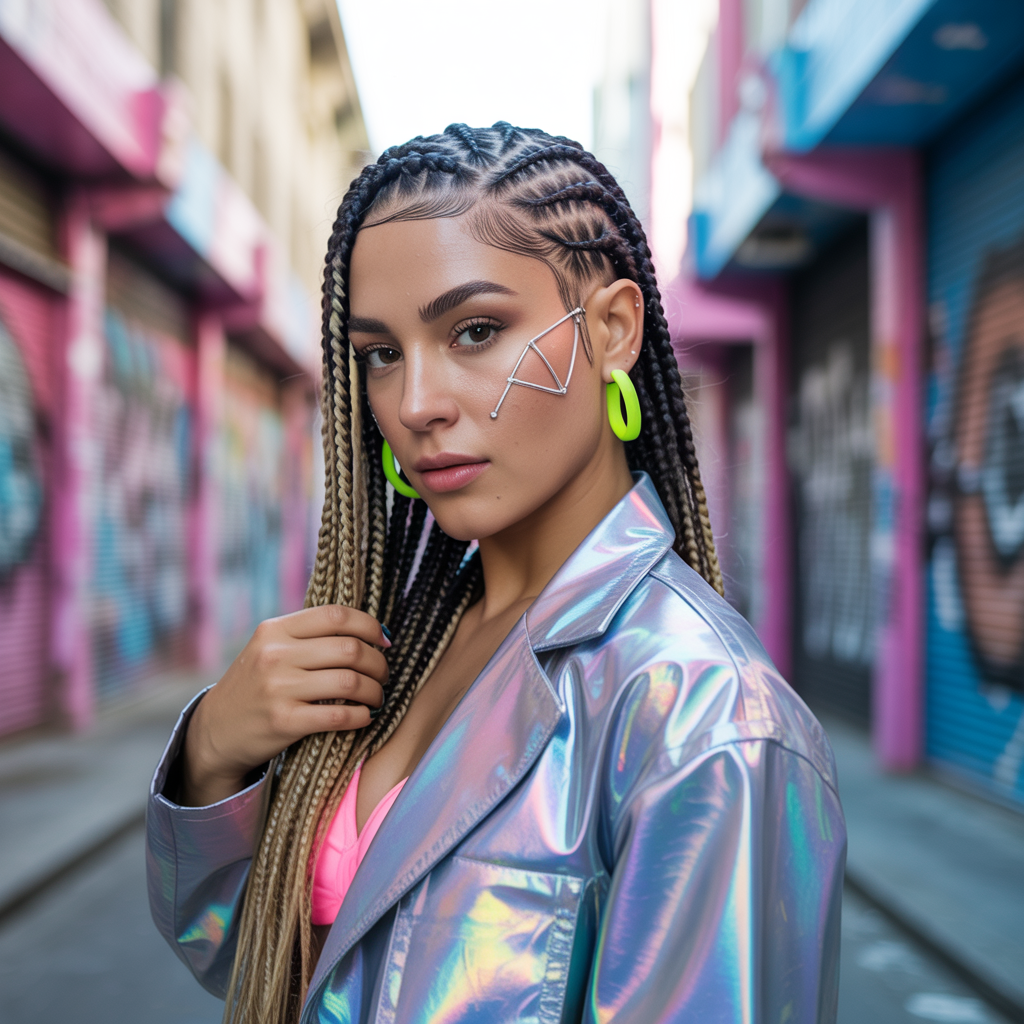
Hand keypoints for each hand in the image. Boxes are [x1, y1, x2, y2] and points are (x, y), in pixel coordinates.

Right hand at [180, 605, 388, 806]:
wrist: (214, 730)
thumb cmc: (254, 685)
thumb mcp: (269, 648)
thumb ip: (307, 635)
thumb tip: (366, 630)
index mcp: (275, 630)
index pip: (336, 616)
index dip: (369, 626)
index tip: (384, 640)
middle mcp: (275, 655)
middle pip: (350, 649)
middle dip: (378, 663)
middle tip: (384, 675)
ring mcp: (278, 688)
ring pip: (350, 681)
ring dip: (375, 691)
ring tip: (377, 697)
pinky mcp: (284, 722)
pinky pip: (339, 716)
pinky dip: (361, 716)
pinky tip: (364, 716)